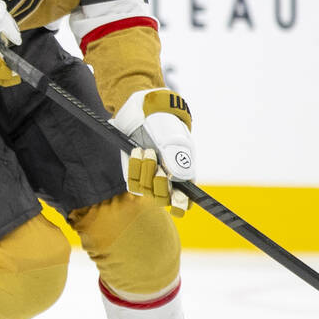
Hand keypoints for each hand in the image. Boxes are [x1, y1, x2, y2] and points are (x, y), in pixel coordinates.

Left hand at [110, 88, 194, 214]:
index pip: (185, 201)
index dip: (181, 204)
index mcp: (184, 177)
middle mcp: (167, 183)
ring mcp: (150, 180)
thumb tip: (180, 179)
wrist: (146, 115)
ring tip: (147, 150)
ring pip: (146, 190)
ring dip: (145, 171)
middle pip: (163, 199)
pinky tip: (137, 152)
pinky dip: (134, 168)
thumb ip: (178, 159)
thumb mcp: (174, 140)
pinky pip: (132, 182)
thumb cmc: (167, 126)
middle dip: (159, 183)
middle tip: (156, 160)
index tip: (177, 199)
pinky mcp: (135, 175)